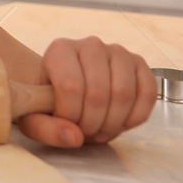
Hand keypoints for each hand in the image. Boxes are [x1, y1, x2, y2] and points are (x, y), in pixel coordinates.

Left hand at [15, 36, 156, 147]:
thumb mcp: (34, 118)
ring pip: (124, 94)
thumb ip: (46, 129)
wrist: (66, 89)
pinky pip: (148, 93)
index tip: (66, 124)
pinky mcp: (139, 65)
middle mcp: (90, 45)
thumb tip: (74, 137)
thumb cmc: (48, 102)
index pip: (70, 86)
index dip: (71, 115)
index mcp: (60, 50)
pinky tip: (121, 123)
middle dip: (93, 124)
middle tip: (86, 133)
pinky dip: (136, 116)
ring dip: (114, 123)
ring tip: (100, 129)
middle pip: (99, 93)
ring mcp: (118, 52)